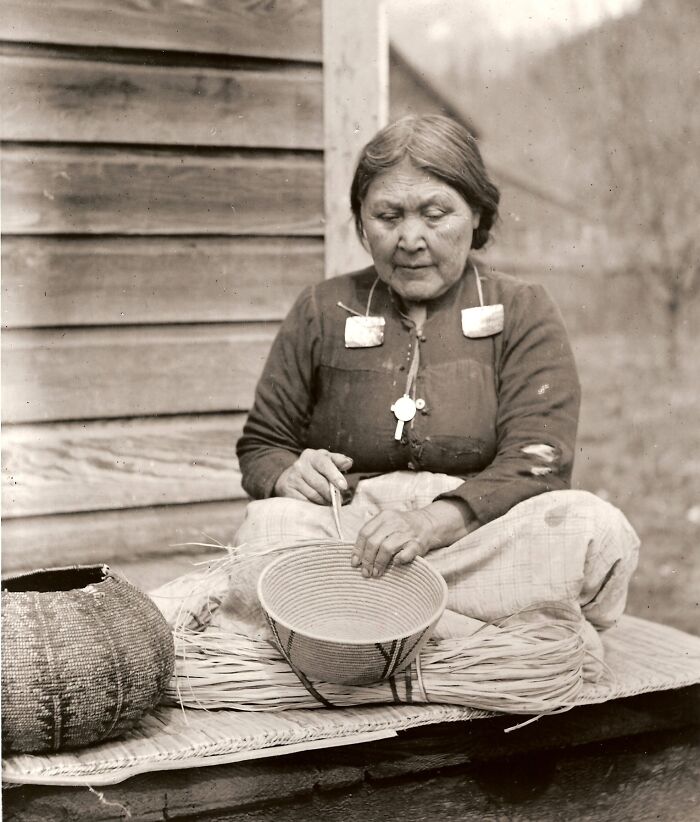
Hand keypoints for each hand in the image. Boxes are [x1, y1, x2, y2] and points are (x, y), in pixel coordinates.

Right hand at [274, 448, 352, 503]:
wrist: (291, 476)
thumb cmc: (315, 469)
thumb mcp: (326, 460)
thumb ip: (338, 461)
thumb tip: (348, 462)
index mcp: (311, 456)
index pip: (324, 464)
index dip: (335, 475)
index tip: (343, 486)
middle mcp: (299, 465)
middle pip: (320, 483)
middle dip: (331, 493)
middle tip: (339, 499)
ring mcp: (292, 478)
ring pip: (313, 495)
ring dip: (324, 501)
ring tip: (329, 502)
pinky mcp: (287, 490)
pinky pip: (304, 502)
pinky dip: (313, 506)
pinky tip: (317, 505)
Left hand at [352, 499, 477, 576]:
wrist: (428, 523)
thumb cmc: (402, 527)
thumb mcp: (386, 523)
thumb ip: (373, 534)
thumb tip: (357, 557)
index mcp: (384, 516)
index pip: (365, 533)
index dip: (358, 549)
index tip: (355, 563)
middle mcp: (394, 522)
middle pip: (374, 542)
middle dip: (367, 560)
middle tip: (365, 572)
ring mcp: (406, 533)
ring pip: (386, 548)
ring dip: (379, 563)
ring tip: (376, 573)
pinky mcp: (417, 543)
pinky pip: (406, 553)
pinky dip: (398, 560)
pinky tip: (394, 564)